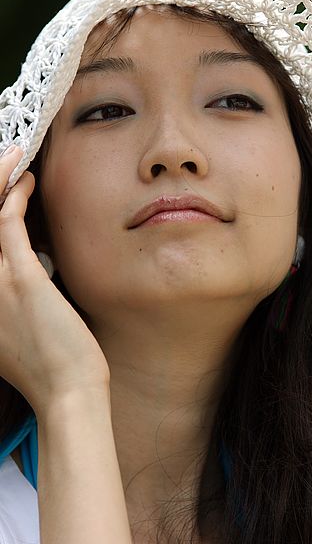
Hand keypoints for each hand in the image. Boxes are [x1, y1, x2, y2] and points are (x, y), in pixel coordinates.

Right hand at [0, 146, 109, 418]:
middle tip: (2, 161)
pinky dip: (15, 196)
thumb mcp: (12, 328)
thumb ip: (5, 298)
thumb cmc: (48, 362)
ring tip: (13, 160)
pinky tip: (27, 181)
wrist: (67, 390)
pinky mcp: (21, 278)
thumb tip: (19, 265)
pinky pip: (9, 224)